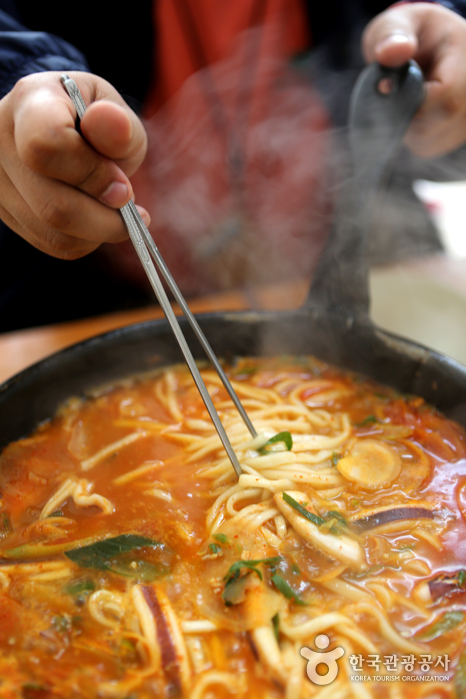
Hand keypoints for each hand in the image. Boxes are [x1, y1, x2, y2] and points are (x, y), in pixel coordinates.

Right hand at [0, 71, 148, 258]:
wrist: (69, 133)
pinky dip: (84, 239)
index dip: (92, 175)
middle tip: (129, 205)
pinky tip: (94, 216)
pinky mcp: (5, 213)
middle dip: (105, 217)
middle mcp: (0, 142)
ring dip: (97, 231)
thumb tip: (115, 127)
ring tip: (114, 209)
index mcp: (31, 102)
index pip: (46, 144)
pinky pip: (52, 243)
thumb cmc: (96, 122)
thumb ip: (120, 126)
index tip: (124, 186)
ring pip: (54, 232)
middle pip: (53, 205)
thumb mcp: (116, 114)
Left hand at [363, 3, 465, 157]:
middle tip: (390, 91)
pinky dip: (410, 135)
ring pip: (429, 141)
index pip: (444, 98)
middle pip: (435, 126)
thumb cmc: (412, 35)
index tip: (386, 85)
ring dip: (404, 126)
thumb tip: (391, 52)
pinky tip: (410, 112)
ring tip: (403, 98)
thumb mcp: (400, 22)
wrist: (428, 50)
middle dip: (402, 113)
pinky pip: (427, 147)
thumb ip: (391, 33)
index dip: (408, 100)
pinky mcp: (455, 135)